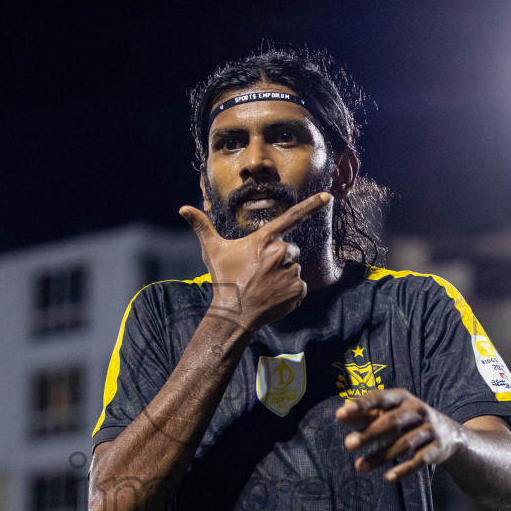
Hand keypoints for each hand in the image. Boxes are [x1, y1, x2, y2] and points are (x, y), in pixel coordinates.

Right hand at [178, 193, 330, 332]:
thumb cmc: (224, 280)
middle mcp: (280, 253)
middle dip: (280, 258)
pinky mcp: (298, 290)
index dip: (310, 205)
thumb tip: (182, 208)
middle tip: (260, 272)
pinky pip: (300, 286)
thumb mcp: (213, 252)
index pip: (291, 217)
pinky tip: (274, 296)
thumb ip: (201, 227)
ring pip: (294, 267)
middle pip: (290, 249)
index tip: (327, 196)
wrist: (235, 314)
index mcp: (264, 240)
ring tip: (265, 285)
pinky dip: (290, 291)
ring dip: (284, 275)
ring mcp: (290, 272)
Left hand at [338, 389, 462, 481]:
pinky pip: (420, 459)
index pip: (380, 398)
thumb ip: (366, 415)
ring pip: (404, 443)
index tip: (342, 413)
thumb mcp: (388, 414)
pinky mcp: (438, 448)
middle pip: (392, 421)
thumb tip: (340, 416)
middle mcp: (417, 410)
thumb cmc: (408, 422)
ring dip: (381, 456)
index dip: (362, 404)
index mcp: (401, 398)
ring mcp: (429, 428)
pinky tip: (388, 477)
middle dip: (370, 433)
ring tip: (359, 467)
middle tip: (348, 444)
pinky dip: (404, 469)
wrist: (449, 434)